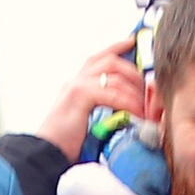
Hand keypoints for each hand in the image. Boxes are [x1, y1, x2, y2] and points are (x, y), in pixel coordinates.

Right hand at [36, 39, 144, 157]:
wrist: (46, 154)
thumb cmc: (67, 143)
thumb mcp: (86, 121)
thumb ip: (101, 110)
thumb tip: (126, 114)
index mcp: (77, 83)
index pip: (100, 57)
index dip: (117, 46)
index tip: (133, 41)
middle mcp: (76, 80)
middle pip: (111, 61)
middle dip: (134, 74)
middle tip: (147, 92)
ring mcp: (76, 86)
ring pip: (114, 76)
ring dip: (135, 92)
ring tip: (145, 109)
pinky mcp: (79, 96)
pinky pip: (111, 93)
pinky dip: (127, 103)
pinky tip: (136, 114)